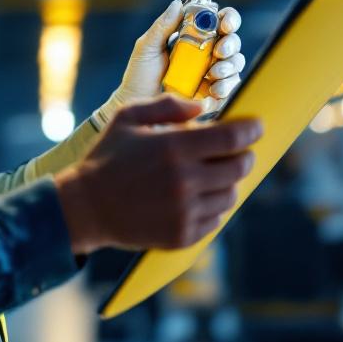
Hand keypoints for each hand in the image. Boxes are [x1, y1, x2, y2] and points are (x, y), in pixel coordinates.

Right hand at [53, 94, 262, 253]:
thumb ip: (167, 105)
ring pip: (230, 195)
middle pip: (238, 168)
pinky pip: (216, 221)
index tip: (257, 126)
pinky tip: (196, 198)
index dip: (251, 130)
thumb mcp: (128, 117)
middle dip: (244, 156)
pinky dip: (213, 208)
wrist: (85, 207)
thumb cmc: (108, 158)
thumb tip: (201, 108)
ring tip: (212, 176)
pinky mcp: (182, 236)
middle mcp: (183, 181)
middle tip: (237, 152)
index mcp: (173, 148)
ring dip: (228, 183)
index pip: (232, 139)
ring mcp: (184, 212)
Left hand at [103, 0, 245, 116]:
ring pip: (236, 62)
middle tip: (219, 51)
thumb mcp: (147, 48)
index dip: (227, 18)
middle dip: (231, 43)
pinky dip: (226, 86)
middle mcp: (206, 53)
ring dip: (229, 65)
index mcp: (193, 37)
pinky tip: (213, 90)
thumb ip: (163, 26)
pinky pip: (231, 87)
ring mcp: (212, 74)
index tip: (224, 24)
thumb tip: (178, 4)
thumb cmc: (139, 76)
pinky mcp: (215, 95)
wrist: (138, 107)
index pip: (218, 21)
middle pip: (232, 40)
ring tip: (212, 74)